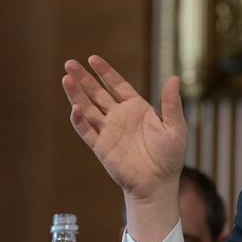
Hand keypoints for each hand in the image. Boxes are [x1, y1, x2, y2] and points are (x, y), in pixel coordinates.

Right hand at [62, 55, 186, 241]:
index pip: (117, 85)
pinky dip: (79, 120)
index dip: (105, 72)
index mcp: (137, 108)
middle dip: (84, 78)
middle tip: (69, 64)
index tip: (92, 59)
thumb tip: (175, 78)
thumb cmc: (170, 156)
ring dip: (76, 94)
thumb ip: (171, 103)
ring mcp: (108, 131)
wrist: (159, 183)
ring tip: (66, 78)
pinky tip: (75, 107)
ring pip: (88, 108)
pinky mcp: (101, 146)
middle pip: (97, 93)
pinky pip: (87, 131)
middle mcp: (119, 117)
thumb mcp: (175, 127)